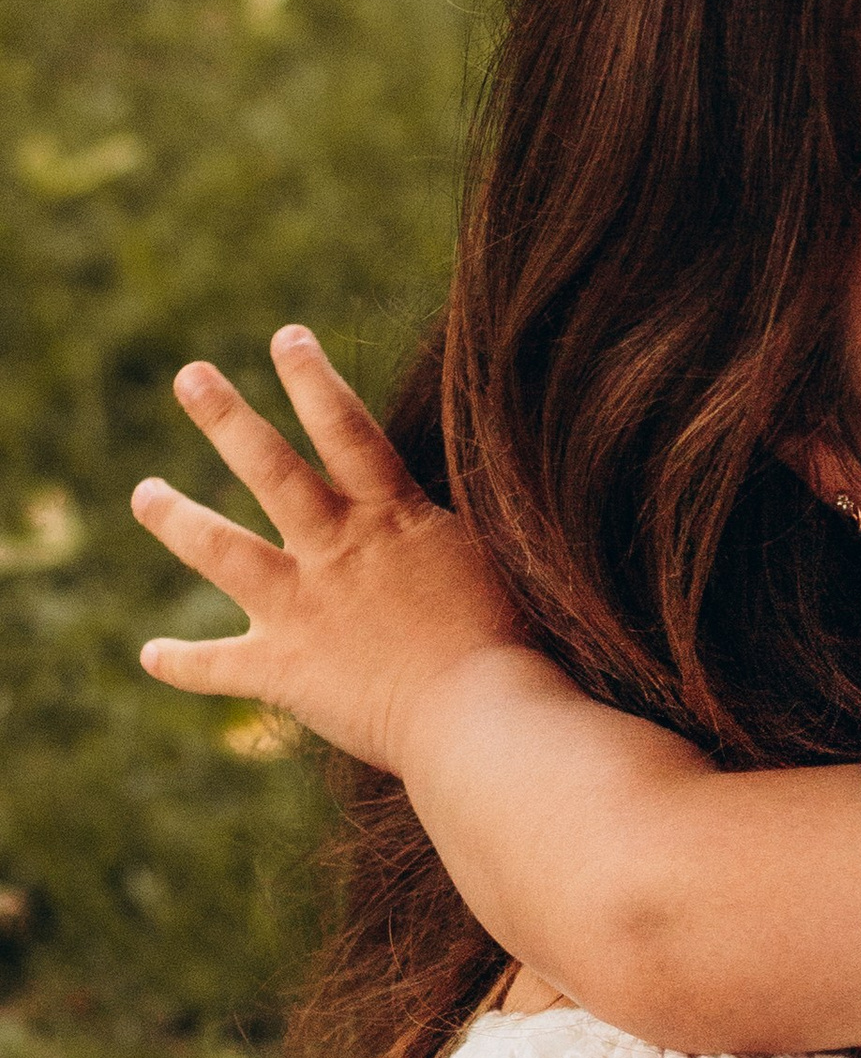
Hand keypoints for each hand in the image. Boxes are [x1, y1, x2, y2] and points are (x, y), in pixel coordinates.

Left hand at [131, 327, 525, 772]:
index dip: (314, 380)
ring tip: (145, 492)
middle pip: (269, 468)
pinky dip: (182, 661)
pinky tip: (150, 654)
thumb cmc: (518, 646)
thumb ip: (461, 529)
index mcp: (393, 519)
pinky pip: (219, 666)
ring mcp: (303, 607)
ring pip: (221, 550)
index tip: (286, 338)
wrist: (481, 719)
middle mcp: (337, 550)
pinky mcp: (284, 669)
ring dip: (176, 517)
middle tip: (190, 376)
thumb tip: (472, 491)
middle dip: (226, 417)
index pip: (347, 429)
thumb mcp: (499, 562)